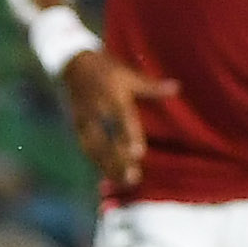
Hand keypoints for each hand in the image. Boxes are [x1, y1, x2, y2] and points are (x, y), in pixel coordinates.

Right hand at [63, 49, 182, 193]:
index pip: (122, 119)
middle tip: (133, 179)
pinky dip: (97, 163)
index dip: (129, 137)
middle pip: (106, 140)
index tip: (137, 154)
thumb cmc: (105, 68)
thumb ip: (151, 86)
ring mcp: (83, 120)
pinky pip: (86, 148)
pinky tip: (109, 176)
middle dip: (117, 160)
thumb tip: (177, 88)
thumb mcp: (128, 74)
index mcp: (111, 96)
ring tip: (124, 182)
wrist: (71, 63)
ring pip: (94, 148)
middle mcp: (96, 111)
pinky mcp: (75, 127)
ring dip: (108, 167)